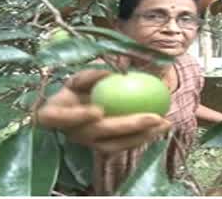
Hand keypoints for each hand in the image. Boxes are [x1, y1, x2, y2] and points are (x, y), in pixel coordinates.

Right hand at [37, 69, 171, 153]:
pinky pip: (123, 145)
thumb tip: (111, 72)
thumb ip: (90, 76)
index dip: (80, 116)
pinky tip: (161, 127)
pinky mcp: (102, 148)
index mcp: (56, 115)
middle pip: (101, 133)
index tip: (98, 110)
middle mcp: (73, 134)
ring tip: (165, 124)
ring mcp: (88, 144)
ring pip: (115, 144)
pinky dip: (142, 137)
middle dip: (129, 126)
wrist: (68, 113)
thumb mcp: (76, 79)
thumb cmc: (71, 92)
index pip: (64, 118)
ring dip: (142, 135)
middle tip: (154, 117)